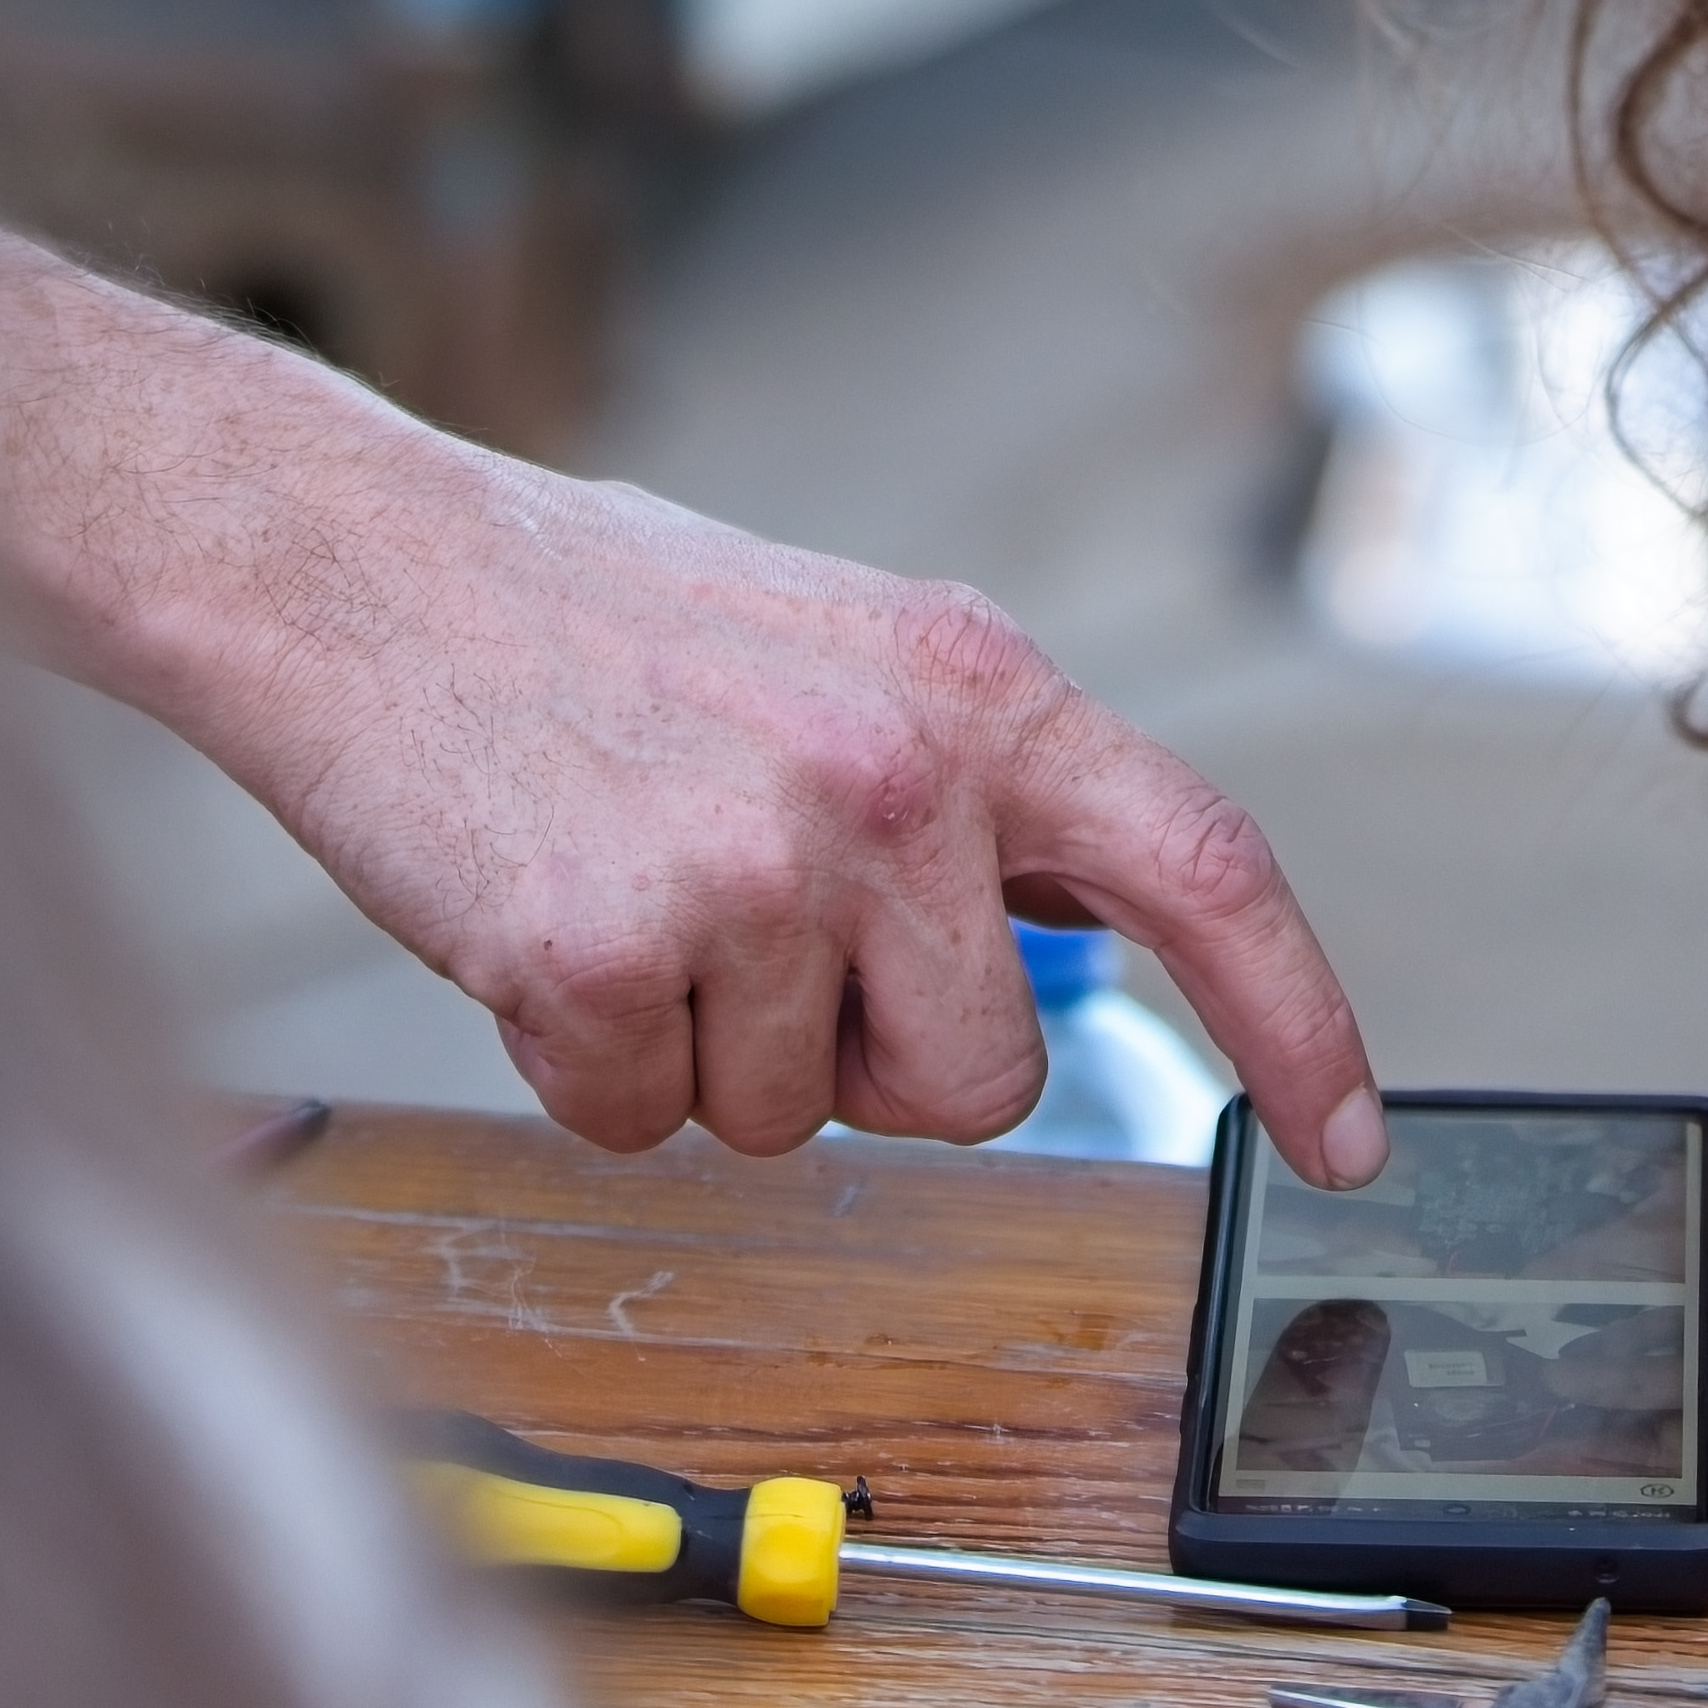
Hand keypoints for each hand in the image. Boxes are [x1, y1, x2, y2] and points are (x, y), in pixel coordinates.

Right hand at [0, 191, 1388, 1179]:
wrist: (360, 570)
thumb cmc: (594, 619)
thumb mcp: (842, 647)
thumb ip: (981, 783)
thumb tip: (1111, 925)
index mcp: (973, 683)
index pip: (1206, 865)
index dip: (1297, 1017)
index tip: (1347, 1138)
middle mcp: (895, 772)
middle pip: (985, 1074)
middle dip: (876, 1060)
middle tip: (753, 928)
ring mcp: (757, 865)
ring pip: (799, 1120)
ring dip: (710, 1051)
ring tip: (629, 880)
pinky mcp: (610, 955)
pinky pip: (641, 1126)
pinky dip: (582, 1066)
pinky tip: (538, 920)